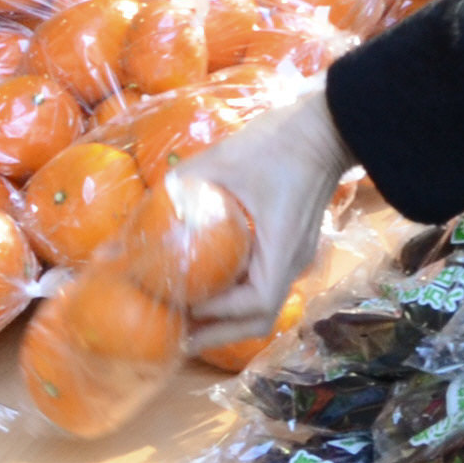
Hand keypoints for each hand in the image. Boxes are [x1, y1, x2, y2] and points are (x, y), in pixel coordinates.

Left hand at [173, 93, 354, 347]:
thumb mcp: (221, 162)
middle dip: (218, 333)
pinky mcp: (289, 245)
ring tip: (187, 316)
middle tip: (177, 335)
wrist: (323, 127)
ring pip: (262, 305)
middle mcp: (293, 263)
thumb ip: (182, 187)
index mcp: (282, 250)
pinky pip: (263, 282)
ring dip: (227, 317)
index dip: (218, 318)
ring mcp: (294, 256)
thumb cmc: (277, 143)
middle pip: (259, 319)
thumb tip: (140, 213)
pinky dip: (235, 294)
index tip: (181, 313)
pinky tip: (207, 284)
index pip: (256, 306)